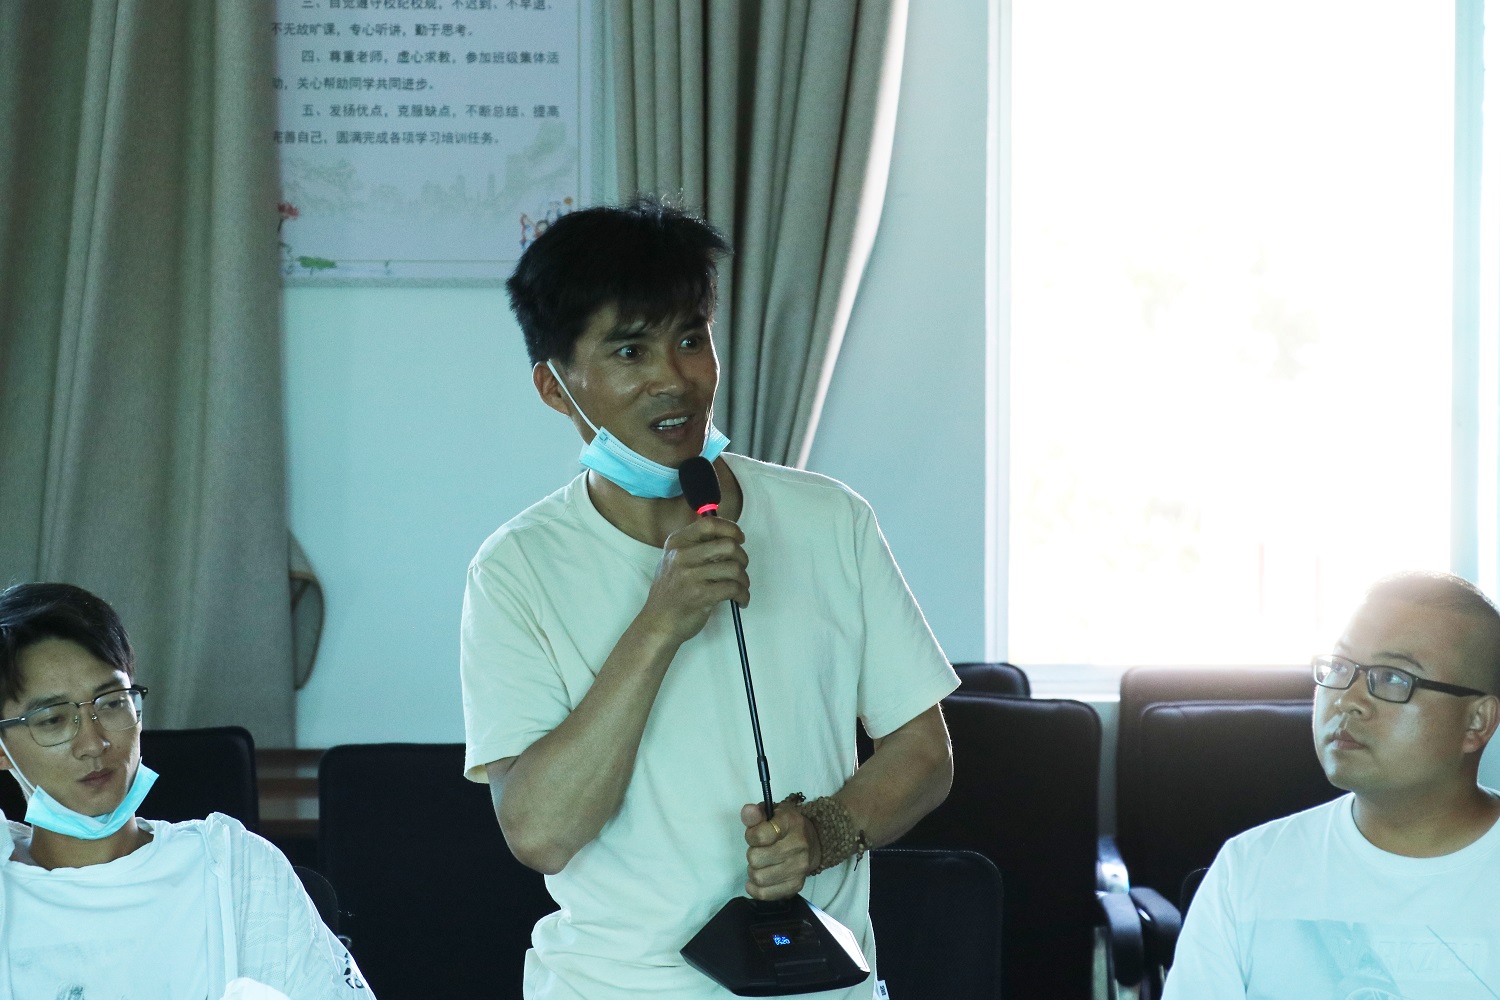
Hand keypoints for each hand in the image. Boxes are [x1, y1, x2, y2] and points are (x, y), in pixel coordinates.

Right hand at [638, 517, 749, 645]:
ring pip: (734, 568)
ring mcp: (690, 576)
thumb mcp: (674, 561)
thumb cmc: (670, 592)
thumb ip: (696, 546)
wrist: (658, 623)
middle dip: (742, 557)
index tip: (739, 538)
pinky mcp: (700, 595)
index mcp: (677, 543)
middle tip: (741, 568)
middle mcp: (681, 555)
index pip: (709, 523)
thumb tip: (729, 537)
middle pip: (728, 545)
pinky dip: (743, 595)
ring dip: (744, 579)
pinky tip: (740, 600)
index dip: (730, 528)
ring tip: (740, 587)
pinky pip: (733, 588)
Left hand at [741, 797, 819, 900]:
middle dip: (752, 855)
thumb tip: (747, 811)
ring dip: (754, 872)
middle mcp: (797, 846)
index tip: (755, 835)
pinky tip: (758, 881)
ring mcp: (798, 868)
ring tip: (761, 865)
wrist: (813, 843)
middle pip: (755, 859)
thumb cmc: (787, 826)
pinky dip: (757, 889)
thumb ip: (756, 814)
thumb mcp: (772, 813)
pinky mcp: (796, 885)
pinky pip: (766, 894)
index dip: (751, 836)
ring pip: (759, 877)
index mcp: (790, 823)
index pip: (759, 836)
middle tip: (760, 851)